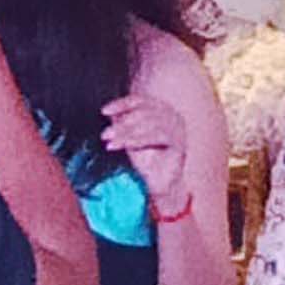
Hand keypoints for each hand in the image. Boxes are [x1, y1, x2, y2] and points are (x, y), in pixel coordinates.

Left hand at [100, 93, 190, 213]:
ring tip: (110, 141)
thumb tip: (109, 111)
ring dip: (126, 133)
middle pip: (143, 112)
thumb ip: (122, 122)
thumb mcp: (129, 137)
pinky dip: (138, 140)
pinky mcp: (180, 143)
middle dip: (122, 123)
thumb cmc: (146, 158)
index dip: (121, 104)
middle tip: (106, 134)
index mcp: (161, 109)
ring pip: (149, 124)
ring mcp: (178, 128)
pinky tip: (124, 146)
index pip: (139, 101)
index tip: (104, 112)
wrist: (159, 183)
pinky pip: (157, 136)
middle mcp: (172, 115)